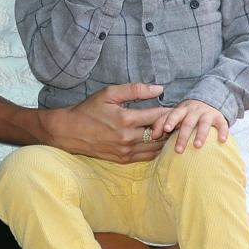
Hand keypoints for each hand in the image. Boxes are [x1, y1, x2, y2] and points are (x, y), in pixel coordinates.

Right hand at [42, 82, 165, 163]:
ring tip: (170, 130)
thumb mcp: (109, 93)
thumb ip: (135, 90)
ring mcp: (126, 151)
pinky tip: (158, 141)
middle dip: (171, 126)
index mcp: (125, 119)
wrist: (70, 131)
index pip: (157, 116)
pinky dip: (156, 149)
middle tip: (178, 119)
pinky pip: (148, 156)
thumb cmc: (89, 109)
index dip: (170, 111)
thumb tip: (159, 89)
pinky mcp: (123, 159)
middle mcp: (127, 138)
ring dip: (165, 139)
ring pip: (156, 147)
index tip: (176, 107)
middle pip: (160, 134)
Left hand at [151, 100, 227, 152]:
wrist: (208, 101)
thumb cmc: (187, 113)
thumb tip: (152, 136)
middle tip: (178, 150)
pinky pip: (222, 125)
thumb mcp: (176, 115)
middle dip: (182, 136)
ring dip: (200, 135)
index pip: (175, 114)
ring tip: (197, 146)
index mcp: (182, 109)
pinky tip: (222, 140)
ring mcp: (207, 113)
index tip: (166, 129)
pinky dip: (223, 132)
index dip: (170, 120)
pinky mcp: (220, 118)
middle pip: (188, 123)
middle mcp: (194, 110)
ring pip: (204, 124)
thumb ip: (162, 123)